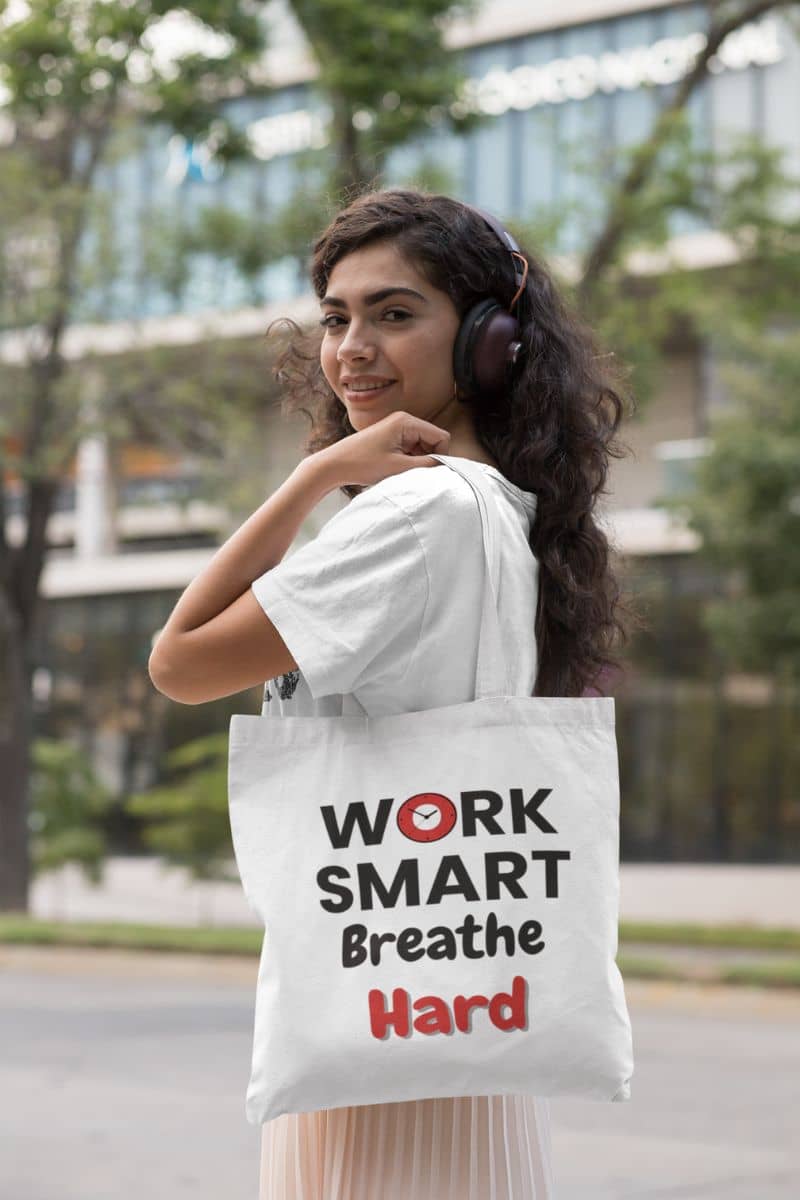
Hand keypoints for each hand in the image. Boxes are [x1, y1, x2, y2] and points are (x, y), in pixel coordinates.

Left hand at [315, 411, 450, 488]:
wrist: (334, 464)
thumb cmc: (362, 463)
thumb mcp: (398, 467)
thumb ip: (426, 465)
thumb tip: (447, 466)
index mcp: (406, 421)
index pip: (441, 437)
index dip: (440, 456)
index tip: (429, 472)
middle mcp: (404, 421)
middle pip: (432, 441)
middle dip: (428, 459)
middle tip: (413, 474)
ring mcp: (397, 429)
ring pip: (422, 447)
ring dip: (417, 462)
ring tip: (401, 472)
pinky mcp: (391, 438)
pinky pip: (411, 450)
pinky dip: (409, 462)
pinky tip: (396, 470)